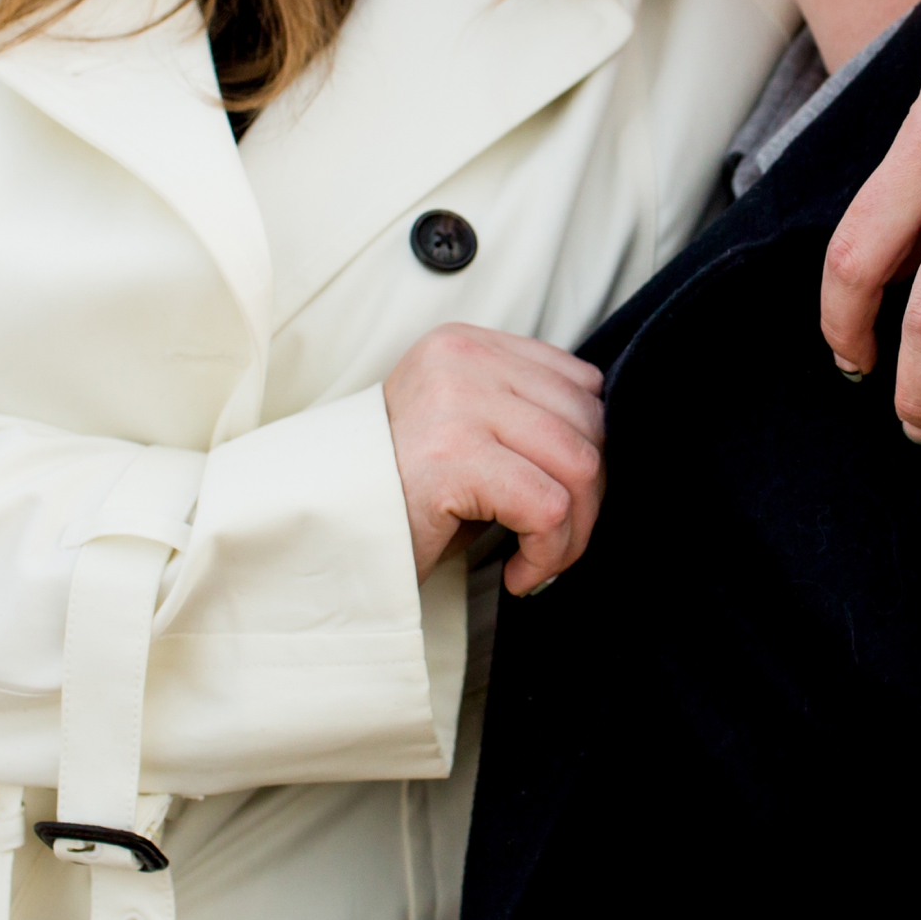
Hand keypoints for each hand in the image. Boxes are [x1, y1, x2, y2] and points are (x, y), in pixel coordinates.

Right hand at [383, 324, 605, 595]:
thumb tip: (602, 452)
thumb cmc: (396, 496)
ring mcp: (458, 402)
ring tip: (539, 562)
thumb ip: (522, 419)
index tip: (566, 501)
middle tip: (557, 544)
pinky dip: (548, 553)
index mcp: (467, 344)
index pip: (579, 383)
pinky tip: (518, 574)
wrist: (318, 533)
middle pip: (588, 423)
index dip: (589, 450)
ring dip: (574, 532)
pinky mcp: (453, 456)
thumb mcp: (464, 433)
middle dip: (589, 498)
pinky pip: (548, 507)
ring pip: (579, 465)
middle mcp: (464, 360)